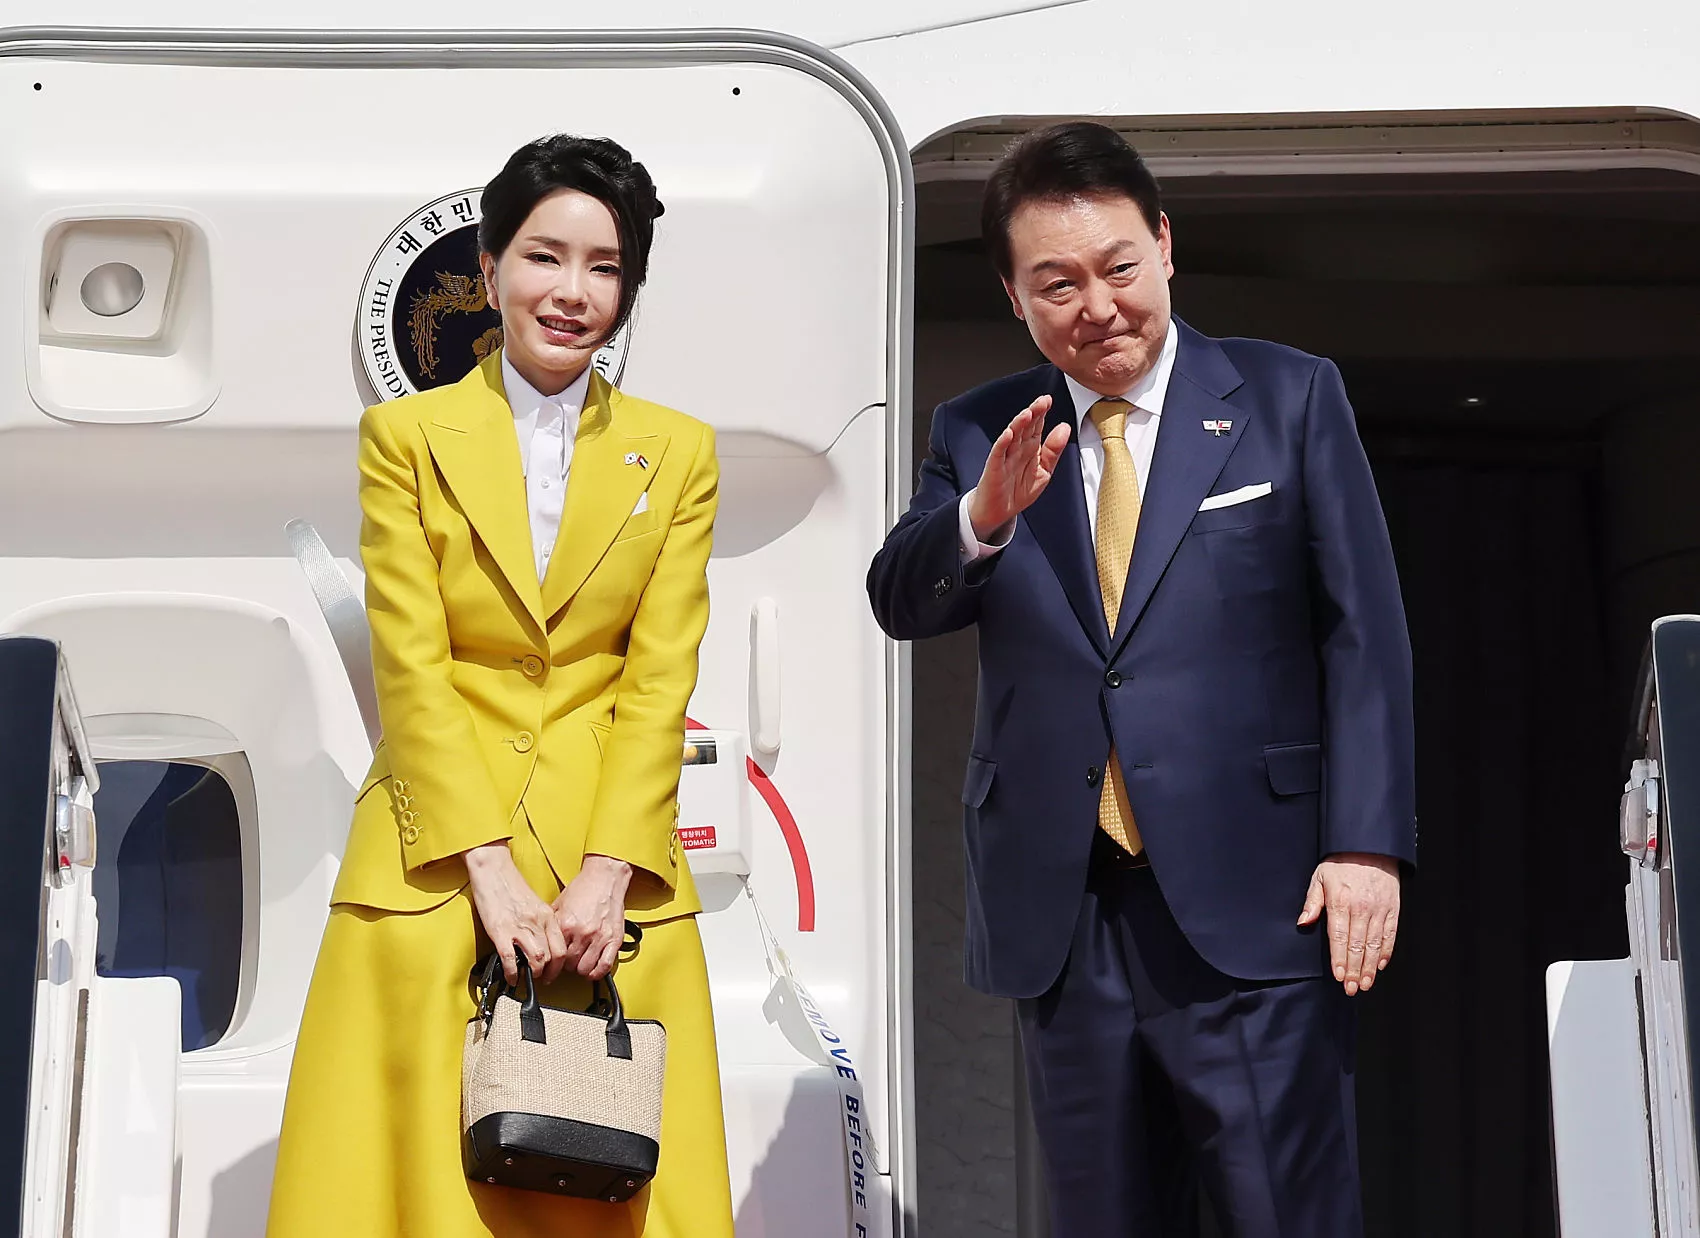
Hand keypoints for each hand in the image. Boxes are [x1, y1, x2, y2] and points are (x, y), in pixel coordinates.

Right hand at [465, 841, 568, 985]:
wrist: (492, 869)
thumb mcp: (534, 903)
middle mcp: (536, 922)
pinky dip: (512, 973)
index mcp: (546, 915)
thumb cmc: (510, 885)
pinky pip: (511, 959)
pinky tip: (511, 977)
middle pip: (553, 956)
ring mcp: (519, 927)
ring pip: (537, 959)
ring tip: (528, 978)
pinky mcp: (500, 931)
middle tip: (543, 979)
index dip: (560, 964)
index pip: (562, 946)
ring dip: (534, 973)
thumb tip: (541, 941)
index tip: (554, 971)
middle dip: (549, 973)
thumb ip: (540, 922)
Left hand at [553, 854, 633, 979]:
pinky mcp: (614, 939)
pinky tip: (593, 970)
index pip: (554, 955)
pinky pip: (605, 966)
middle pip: (569, 965)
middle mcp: (583, 932)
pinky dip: (598, 973)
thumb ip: (552, 925)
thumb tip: (542, 941)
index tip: (551, 964)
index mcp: (566, 924)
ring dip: (580, 969)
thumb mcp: (559, 905)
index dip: (551, 962)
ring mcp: (600, 937)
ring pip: (585, 968)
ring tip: (579, 962)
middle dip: (566, 965)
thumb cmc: (584, 889)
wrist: (605, 877)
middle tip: (566, 961)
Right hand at [966, 395, 1071, 540]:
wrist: (997, 512)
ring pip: (1012, 436)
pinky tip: (1009, 434)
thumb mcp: (1043, 472)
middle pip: (1025, 427)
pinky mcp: (994, 468)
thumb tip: (1064, 428)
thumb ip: (1054, 451)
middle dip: (1033, 413)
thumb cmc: (1017, 491)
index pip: (1036, 425)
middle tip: (1043, 401)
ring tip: (1028, 413)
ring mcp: (1004, 457)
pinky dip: (1002, 443)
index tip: (1048, 400)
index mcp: (1030, 448)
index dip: (1042, 412)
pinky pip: (998, 454)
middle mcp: (1017, 449)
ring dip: (1018, 424)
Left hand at [1297, 853, 1400, 994]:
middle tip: (1351, 989)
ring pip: (1375, 944)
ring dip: (1370, 966)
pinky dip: (1386, 951)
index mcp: (1340, 901)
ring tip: (1365, 984)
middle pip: (1357, 945)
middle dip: (1354, 970)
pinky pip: (1390, 934)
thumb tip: (1303, 923)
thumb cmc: (1341, 863)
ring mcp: (1379, 909)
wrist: (1370, 846)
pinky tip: (1379, 965)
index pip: (1339, 937)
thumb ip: (1312, 902)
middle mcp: (1361, 908)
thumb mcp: (1320, 877)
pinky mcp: (1393, 908)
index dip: (1339, 959)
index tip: (1339, 976)